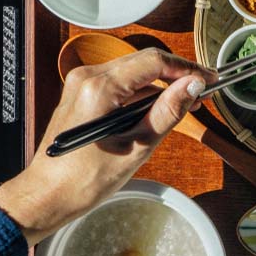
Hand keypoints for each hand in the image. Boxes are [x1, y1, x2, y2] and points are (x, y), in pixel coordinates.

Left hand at [0, 48, 216, 244]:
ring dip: (161, 82)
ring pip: (133, 70)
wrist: (46, 195)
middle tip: (203, 89)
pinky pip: (119, 82)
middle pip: (144, 60)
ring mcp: (81, 83)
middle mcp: (87, 77)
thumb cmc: (83, 179)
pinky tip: (159, 107)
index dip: (187, 69)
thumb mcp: (137, 146)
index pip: (154, 61)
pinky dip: (142, 91)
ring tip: (186, 100)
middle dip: (177, 73)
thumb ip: (167, 111)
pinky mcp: (81, 93)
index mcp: (100, 88)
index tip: (208, 79)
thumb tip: (193, 86)